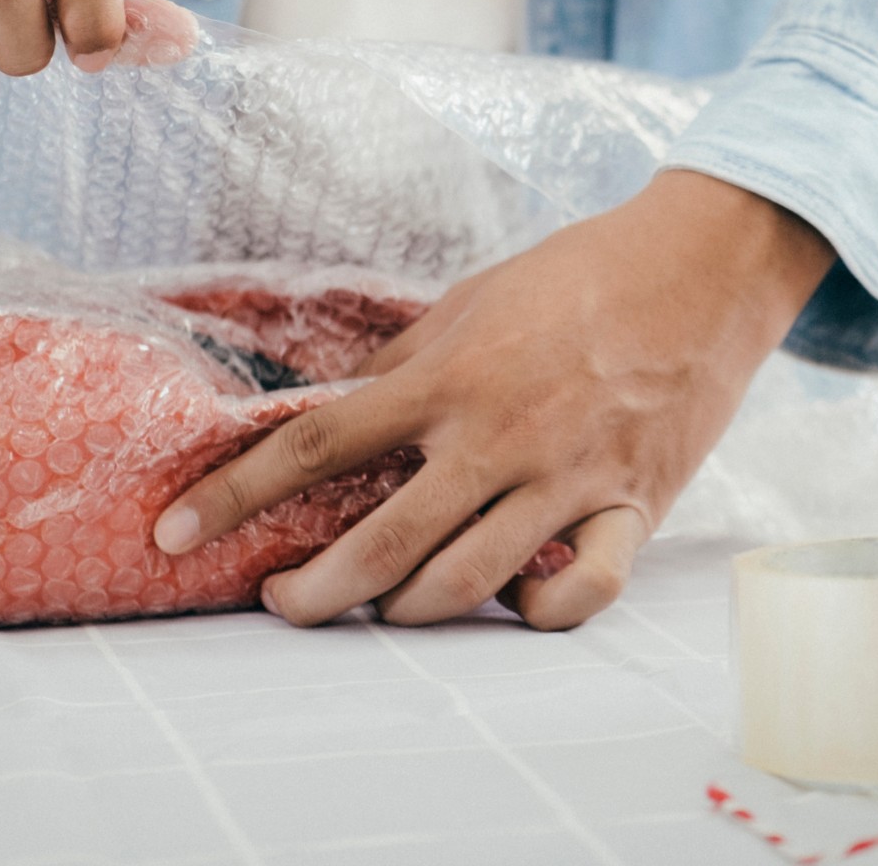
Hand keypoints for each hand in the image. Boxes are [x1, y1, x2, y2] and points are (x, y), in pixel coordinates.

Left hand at [153, 169, 835, 629]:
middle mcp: (498, 434)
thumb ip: (406, 362)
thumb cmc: (581, 275)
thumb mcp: (474, 298)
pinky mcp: (633, 506)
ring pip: (465, 582)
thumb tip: (340, 408)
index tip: (176, 530)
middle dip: (309, 591)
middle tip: (278, 600)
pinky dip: (538, 611)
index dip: (235, 492)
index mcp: (448, 376)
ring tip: (379, 606)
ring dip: (405, 610)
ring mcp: (567, 477)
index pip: (317, 442)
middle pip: (379, 541)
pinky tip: (514, 601)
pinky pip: (582, 592)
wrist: (702, 266)